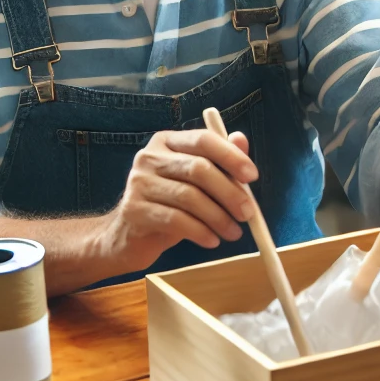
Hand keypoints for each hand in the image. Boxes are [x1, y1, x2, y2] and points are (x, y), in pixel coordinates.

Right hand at [99, 129, 257, 273]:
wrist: (126, 236)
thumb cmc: (168, 204)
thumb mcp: (194, 181)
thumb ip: (218, 160)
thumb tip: (241, 139)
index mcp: (167, 141)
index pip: (202, 139)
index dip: (231, 156)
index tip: (253, 176)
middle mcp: (150, 156)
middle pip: (198, 168)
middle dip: (229, 192)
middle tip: (248, 213)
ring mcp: (139, 182)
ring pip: (189, 197)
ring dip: (219, 217)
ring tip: (234, 232)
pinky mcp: (134, 210)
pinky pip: (176, 220)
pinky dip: (200, 232)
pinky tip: (212, 241)